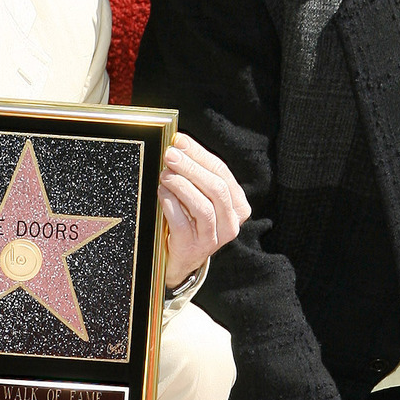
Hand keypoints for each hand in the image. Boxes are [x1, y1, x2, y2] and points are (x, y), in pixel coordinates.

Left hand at [159, 132, 250, 289]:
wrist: (179, 259)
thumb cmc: (189, 221)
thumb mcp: (199, 197)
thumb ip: (195, 174)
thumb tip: (178, 144)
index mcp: (237, 206)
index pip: (221, 173)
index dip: (199, 154)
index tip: (179, 140)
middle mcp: (230, 223)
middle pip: (216, 188)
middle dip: (191, 167)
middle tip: (170, 154)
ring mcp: (213, 238)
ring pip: (203, 207)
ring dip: (182, 185)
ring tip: (165, 173)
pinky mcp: (193, 248)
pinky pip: (183, 223)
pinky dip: (171, 204)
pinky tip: (161, 192)